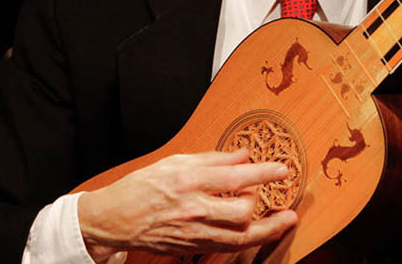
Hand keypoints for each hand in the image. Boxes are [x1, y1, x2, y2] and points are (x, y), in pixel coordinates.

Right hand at [77, 148, 297, 261]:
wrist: (115, 218)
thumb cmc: (143, 186)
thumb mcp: (176, 162)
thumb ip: (213, 159)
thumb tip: (243, 154)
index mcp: (189, 180)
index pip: (235, 176)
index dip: (264, 173)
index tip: (283, 170)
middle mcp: (193, 208)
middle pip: (241, 211)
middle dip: (260, 200)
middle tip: (264, 190)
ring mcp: (193, 231)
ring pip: (239, 237)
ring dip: (267, 229)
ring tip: (285, 220)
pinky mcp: (192, 246)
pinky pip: (227, 247)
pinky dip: (247, 240)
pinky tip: (260, 231)